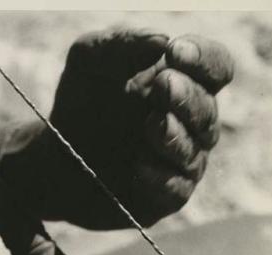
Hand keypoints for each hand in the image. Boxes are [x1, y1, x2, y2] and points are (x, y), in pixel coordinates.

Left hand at [49, 27, 233, 227]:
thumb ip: (121, 44)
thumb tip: (161, 41)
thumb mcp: (89, 62)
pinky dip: (159, 177)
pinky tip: (137, 165)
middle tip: (163, 86)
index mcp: (181, 84)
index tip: (174, 52)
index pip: (216, 67)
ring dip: (174, 136)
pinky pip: (174, 189)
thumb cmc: (80, 104)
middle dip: (187, 98)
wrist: (55, 156)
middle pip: (208, 110)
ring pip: (193, 151)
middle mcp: (188, 123)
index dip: (204, 59)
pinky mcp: (163, 197)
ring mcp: (178, 162)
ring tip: (150, 125)